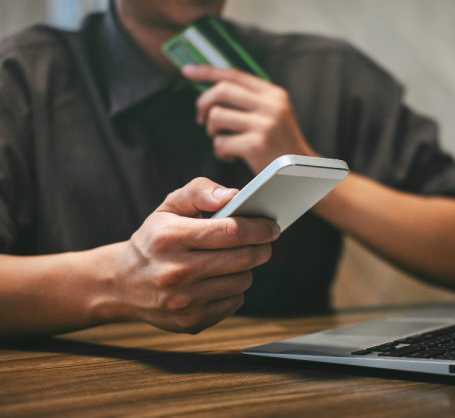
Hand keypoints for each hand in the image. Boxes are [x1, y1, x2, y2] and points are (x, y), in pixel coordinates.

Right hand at [116, 178, 279, 333]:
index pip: (231, 231)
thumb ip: (199, 191)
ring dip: (247, 268)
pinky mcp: (191, 322)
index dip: (259, 228)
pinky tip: (221, 279)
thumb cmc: (154, 238)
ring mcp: (183, 301)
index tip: (272, 226)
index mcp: (170, 238)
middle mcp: (175, 272)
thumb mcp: (169, 207)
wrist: (122, 283)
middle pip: (243, 259)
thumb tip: (233, 196)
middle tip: (265, 240)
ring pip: (243, 281)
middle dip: (262, 247)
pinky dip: (234, 289)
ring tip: (236, 258)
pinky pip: (234, 302)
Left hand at [182, 65, 317, 173]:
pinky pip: (220, 142)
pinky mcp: (256, 146)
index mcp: (274, 94)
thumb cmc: (280, 147)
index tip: (187, 71)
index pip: (235, 75)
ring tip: (221, 141)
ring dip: (212, 131)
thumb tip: (214, 87)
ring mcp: (265, 125)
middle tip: (201, 119)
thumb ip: (251, 100)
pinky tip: (231, 157)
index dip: (208, 71)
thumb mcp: (274, 115)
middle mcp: (271, 106)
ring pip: (216, 116)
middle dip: (204, 104)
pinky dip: (220, 152)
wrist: (302, 175)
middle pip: (222, 91)